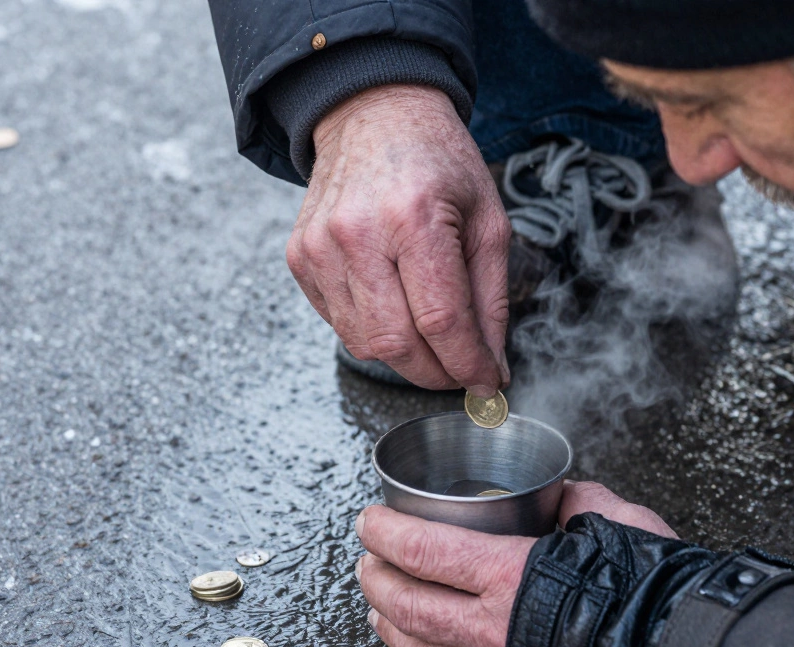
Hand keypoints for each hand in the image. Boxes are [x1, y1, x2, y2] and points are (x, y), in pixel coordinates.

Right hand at [288, 84, 510, 395]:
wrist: (374, 115)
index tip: (488, 382)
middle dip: (437, 373)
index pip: (441, 321)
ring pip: (364, 343)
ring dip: (406, 357)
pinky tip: (395, 305)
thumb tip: (493, 367)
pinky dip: (373, 332)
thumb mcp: (488, 220)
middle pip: (397, 344)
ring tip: (432, 337)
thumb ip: (493, 300)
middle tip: (462, 370)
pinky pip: (339, 323)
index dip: (468, 365)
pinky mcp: (300, 257)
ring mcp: (321, 248)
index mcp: (414, 217)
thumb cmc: (438, 162)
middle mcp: (359, 234)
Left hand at [355, 481, 674, 646]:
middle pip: (406, 601)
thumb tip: (566, 495)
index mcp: (507, 573)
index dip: (386, 532)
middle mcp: (488, 625)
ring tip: (376, 602)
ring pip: (416, 646)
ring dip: (387, 619)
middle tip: (367, 556)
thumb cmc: (647, 593)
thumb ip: (580, 502)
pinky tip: (414, 646)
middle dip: (376, 576)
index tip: (370, 519)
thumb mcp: (615, 524)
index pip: (423, 549)